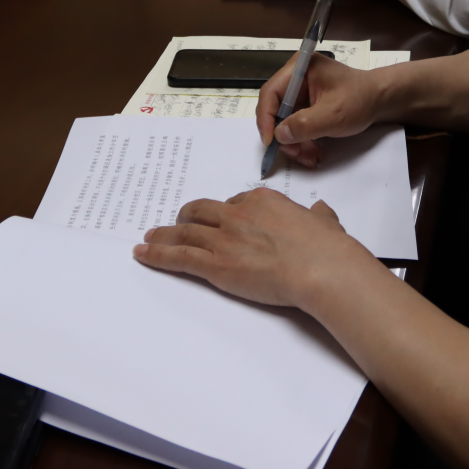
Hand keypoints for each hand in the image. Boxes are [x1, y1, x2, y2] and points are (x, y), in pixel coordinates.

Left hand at [134, 189, 375, 308]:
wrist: (319, 267)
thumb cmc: (326, 248)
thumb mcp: (325, 223)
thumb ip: (318, 217)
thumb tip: (321, 212)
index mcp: (263, 201)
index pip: (235, 202)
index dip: (226, 213)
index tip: (222, 220)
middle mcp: (238, 215)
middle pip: (202, 211)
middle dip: (187, 216)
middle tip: (177, 222)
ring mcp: (224, 239)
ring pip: (185, 232)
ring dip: (164, 235)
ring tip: (150, 237)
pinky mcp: (215, 265)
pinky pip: (178, 257)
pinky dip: (157, 254)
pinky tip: (142, 254)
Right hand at [257, 54, 384, 167]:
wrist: (381, 100)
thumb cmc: (360, 100)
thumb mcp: (333, 114)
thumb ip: (305, 124)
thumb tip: (279, 135)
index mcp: (299, 68)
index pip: (270, 93)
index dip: (266, 118)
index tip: (271, 142)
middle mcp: (295, 77)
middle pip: (275, 109)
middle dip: (284, 135)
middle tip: (296, 154)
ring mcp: (301, 92)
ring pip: (284, 121)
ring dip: (294, 143)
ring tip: (310, 158)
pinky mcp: (307, 105)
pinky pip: (296, 125)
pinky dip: (302, 141)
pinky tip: (313, 153)